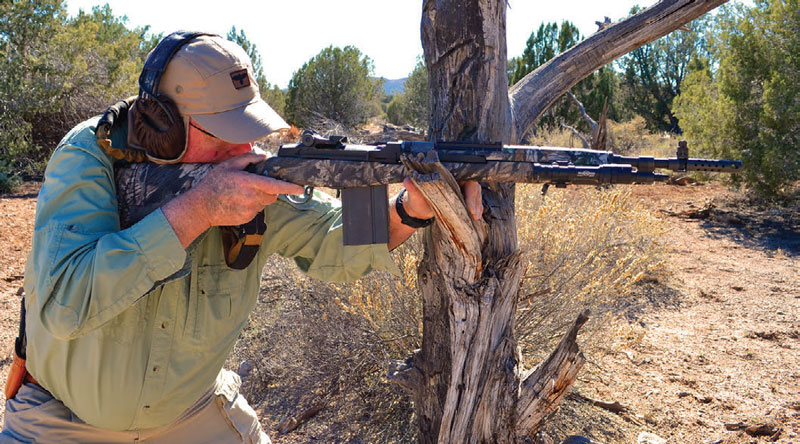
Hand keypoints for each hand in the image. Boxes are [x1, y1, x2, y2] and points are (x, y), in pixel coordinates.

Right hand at [163, 152, 303, 246]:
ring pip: (265, 202)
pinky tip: (239, 202)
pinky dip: (253, 205)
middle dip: (269, 188)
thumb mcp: (228, 165)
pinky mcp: (247, 218)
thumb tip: (263, 157)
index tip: (300, 188)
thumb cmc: (213, 184)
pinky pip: (257, 210)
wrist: (201, 207)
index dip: (289, 187)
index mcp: (248, 183)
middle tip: (253, 184)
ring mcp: (250, 209)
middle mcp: (251, 197)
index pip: (275, 186)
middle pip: (272, 194)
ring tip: (242, 193)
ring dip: (260, 197)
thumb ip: (248, 158)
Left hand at [401, 177, 482, 220]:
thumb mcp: (414, 194)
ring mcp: (461, 188)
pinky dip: (476, 209)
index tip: (468, 205)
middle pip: (472, 186)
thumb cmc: (416, 199)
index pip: (463, 177)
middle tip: (473, 214)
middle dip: (474, 200)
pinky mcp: (463, 197)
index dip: (468, 190)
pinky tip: (475, 217)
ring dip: (477, 205)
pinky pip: (474, 201)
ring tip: (475, 217)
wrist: (417, 208)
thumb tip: (408, 181)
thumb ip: (412, 188)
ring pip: (475, 193)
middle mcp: (456, 179)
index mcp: (446, 174)